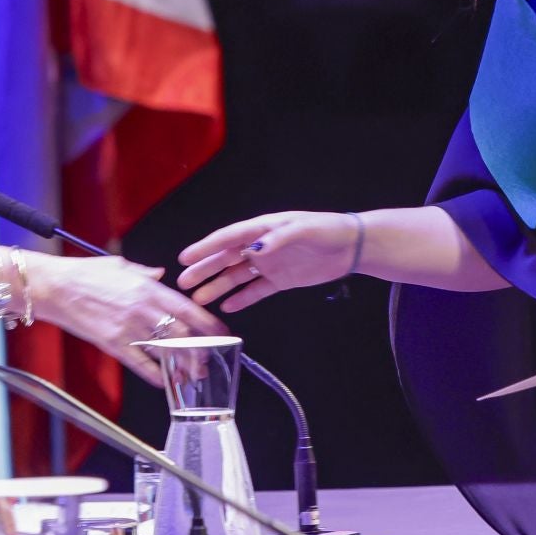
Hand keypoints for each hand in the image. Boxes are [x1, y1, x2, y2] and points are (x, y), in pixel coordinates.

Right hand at [27, 253, 226, 386]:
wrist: (55, 287)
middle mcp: (143, 308)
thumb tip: (160, 275)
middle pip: (181, 334)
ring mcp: (128, 327)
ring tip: (190, 376)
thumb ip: (144, 273)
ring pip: (164, 351)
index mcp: (148, 288)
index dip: (208, 323)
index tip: (221, 333)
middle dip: (198, 351)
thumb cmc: (84, 274)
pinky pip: (140, 363)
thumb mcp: (119, 265)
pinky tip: (163, 381)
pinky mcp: (113, 343)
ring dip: (181, 366)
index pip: (187, 309)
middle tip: (206, 361)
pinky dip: (154, 374)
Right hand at [177, 212, 357, 312]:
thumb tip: (253, 248)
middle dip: (204, 269)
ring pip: (237, 276)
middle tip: (183, 283)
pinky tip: (227, 306)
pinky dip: (242, 298)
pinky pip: (256, 290)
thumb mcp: (304, 230)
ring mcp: (269, 264)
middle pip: (226, 258)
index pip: (228, 238)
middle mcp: (261, 245)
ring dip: (218, 286)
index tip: (185, 257)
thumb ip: (277, 239)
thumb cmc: (328, 230)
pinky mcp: (281, 280)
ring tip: (198, 298)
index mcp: (263, 228)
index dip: (206, 247)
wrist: (352, 246)